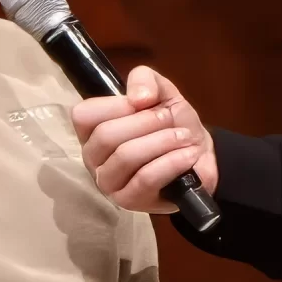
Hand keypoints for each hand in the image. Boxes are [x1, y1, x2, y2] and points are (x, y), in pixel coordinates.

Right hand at [73, 67, 217, 213]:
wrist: (198, 155)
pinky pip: (146, 178)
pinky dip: (171, 162)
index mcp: (91, 130)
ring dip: (162, 141)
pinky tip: (188, 155)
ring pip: (126, 156)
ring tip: (183, 137)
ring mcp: (108, 183)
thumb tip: (138, 98)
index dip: (116, 104)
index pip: (84, 115)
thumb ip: (145, 80)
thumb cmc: (170, 124)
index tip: (144, 102)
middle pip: (106, 135)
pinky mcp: (129, 201)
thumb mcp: (161, 91)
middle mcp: (92, 158)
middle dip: (146, 122)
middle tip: (170, 119)